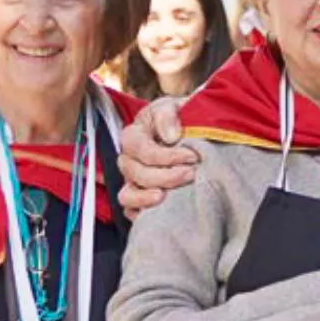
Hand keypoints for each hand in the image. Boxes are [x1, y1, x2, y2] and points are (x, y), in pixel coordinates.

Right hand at [117, 98, 198, 217]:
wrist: (191, 131)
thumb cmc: (180, 118)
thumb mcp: (173, 106)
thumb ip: (168, 115)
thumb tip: (171, 136)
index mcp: (133, 136)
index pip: (141, 150)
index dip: (166, 156)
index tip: (192, 156)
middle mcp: (128, 160)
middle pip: (136, 174)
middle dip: (165, 176)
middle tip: (191, 174)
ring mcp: (131, 181)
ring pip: (128, 195)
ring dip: (148, 198)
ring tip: (169, 197)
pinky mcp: (138, 197)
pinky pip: (131, 212)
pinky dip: (143, 214)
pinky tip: (163, 211)